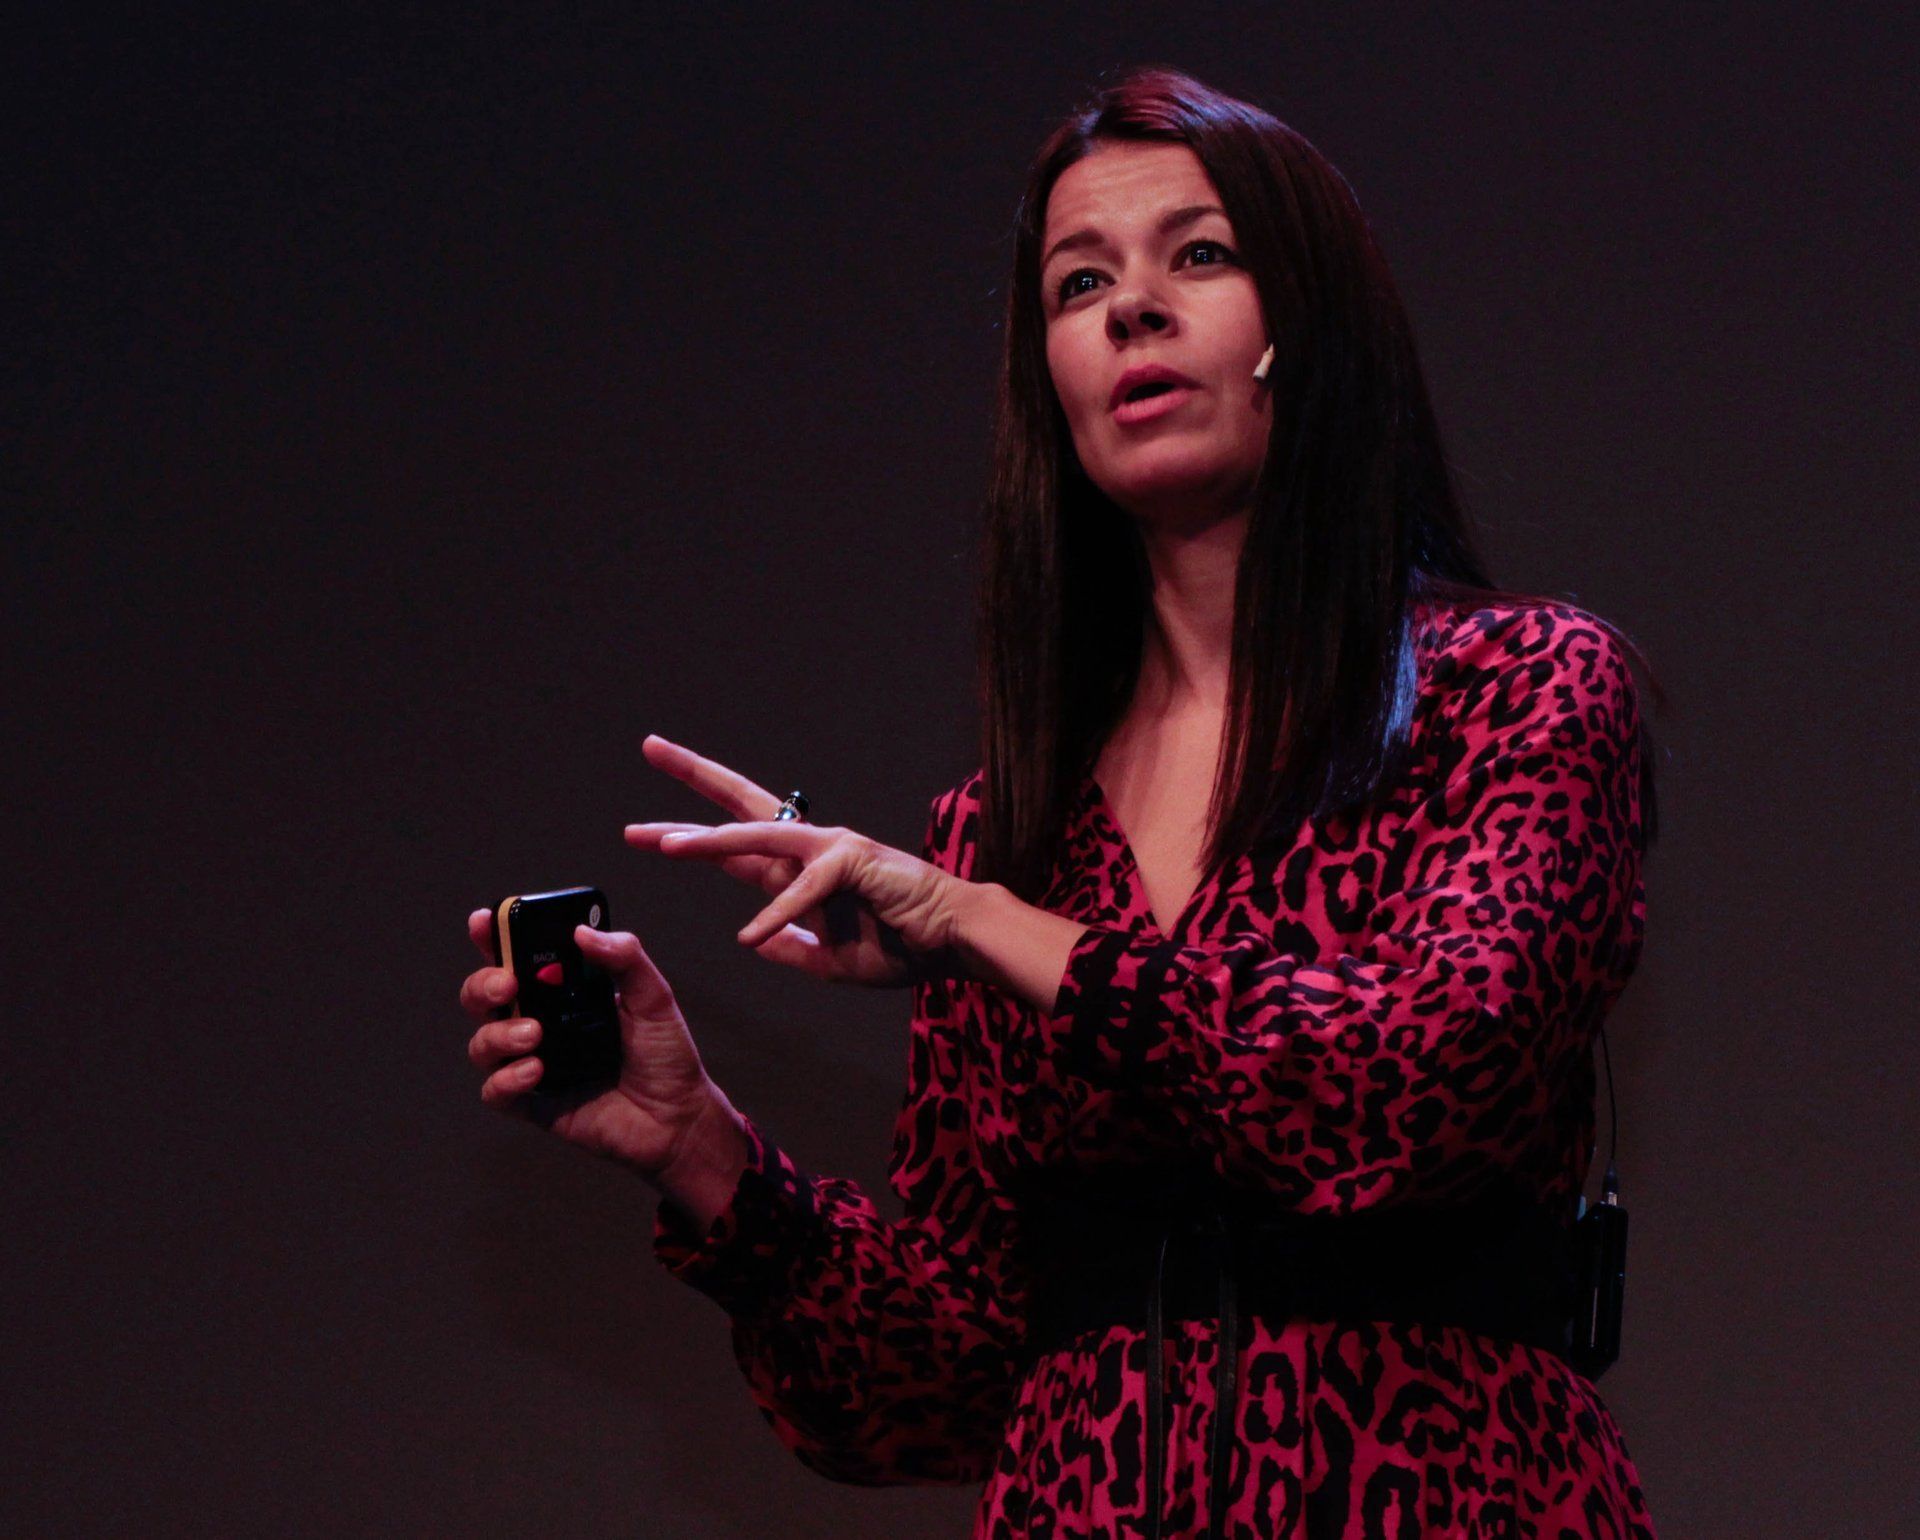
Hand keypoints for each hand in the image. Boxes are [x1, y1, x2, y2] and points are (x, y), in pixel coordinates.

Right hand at [459, 907, 733, 1178]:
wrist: (678, 1118)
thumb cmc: (665, 1054)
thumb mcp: (654, 998)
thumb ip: (625, 959)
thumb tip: (583, 932)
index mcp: (564, 989)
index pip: (517, 955)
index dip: (494, 937)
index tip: (485, 921)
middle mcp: (540, 1021)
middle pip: (484, 995)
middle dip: (483, 983)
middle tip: (508, 984)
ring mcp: (533, 1062)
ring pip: (483, 1042)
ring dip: (498, 1033)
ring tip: (536, 1034)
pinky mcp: (534, 1103)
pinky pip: (495, 1091)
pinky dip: (505, 1079)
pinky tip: (536, 1071)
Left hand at [625, 734, 965, 987]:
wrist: (950, 943)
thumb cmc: (901, 945)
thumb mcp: (830, 962)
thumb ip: (792, 949)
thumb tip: (756, 943)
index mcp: (800, 872)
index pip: (735, 850)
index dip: (691, 840)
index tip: (645, 835)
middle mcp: (809, 848)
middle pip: (741, 807)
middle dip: (694, 775)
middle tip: (650, 747)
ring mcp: (830, 849)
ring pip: (759, 838)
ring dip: (711, 841)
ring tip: (665, 845)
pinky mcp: (852, 861)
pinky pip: (801, 890)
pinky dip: (775, 913)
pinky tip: (749, 936)